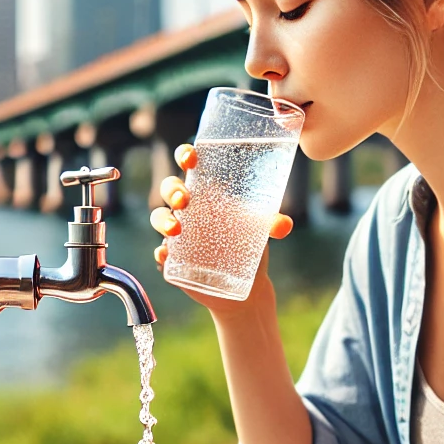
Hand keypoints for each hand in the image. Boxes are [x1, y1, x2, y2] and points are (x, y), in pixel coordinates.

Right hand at [149, 143, 293, 310]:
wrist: (248, 287)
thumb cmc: (252, 247)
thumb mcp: (262, 233)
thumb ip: (272, 225)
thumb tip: (284, 225)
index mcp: (208, 193)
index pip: (190, 166)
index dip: (185, 155)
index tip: (190, 158)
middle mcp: (189, 210)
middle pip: (169, 188)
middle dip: (172, 190)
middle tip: (184, 201)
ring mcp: (178, 234)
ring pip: (159, 218)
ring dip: (162, 220)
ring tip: (175, 231)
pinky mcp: (174, 259)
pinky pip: (161, 253)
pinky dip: (161, 253)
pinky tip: (165, 255)